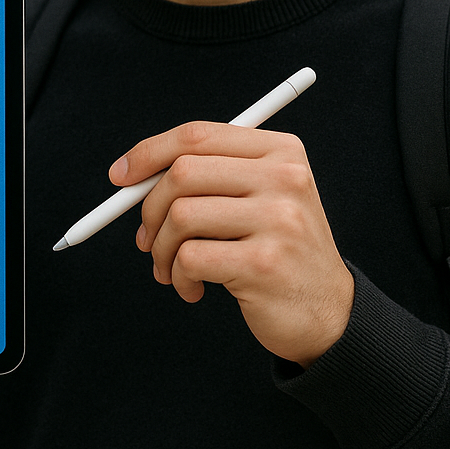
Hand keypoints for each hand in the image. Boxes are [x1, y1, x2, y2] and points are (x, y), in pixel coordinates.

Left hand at [113, 121, 354, 367]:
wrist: (328, 312)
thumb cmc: (278, 251)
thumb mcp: (259, 198)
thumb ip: (208, 177)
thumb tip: (132, 175)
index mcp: (281, 152)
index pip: (199, 136)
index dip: (150, 152)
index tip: (121, 176)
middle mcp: (285, 178)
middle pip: (183, 173)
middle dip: (150, 209)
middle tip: (147, 238)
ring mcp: (278, 220)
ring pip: (181, 216)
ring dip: (162, 249)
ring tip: (172, 269)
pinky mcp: (264, 263)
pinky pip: (190, 258)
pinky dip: (178, 276)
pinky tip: (193, 288)